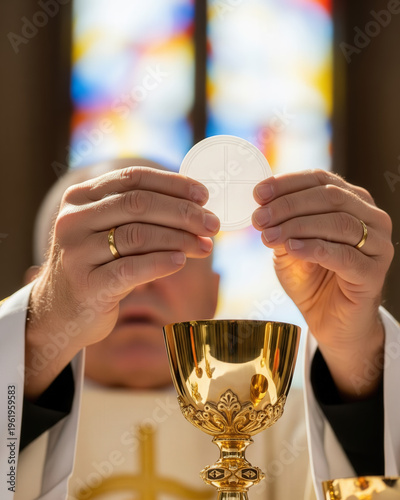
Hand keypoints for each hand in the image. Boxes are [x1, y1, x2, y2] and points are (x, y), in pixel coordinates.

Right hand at [26, 166, 219, 397]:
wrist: (59, 311)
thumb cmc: (96, 266)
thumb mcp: (108, 231)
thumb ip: (139, 214)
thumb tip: (195, 205)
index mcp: (80, 198)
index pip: (132, 178)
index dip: (173, 184)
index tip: (204, 195)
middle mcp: (73, 220)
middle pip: (138, 204)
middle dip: (183, 212)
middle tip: (213, 224)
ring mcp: (77, 253)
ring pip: (138, 235)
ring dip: (179, 239)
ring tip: (205, 246)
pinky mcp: (87, 285)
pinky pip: (131, 269)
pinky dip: (161, 263)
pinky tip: (182, 261)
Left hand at [252, 169, 393, 398]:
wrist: (330, 321)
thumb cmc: (312, 279)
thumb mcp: (290, 246)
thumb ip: (282, 226)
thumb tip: (263, 207)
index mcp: (353, 202)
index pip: (321, 179)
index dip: (288, 183)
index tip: (258, 193)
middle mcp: (371, 218)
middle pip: (330, 197)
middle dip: (288, 205)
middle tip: (259, 218)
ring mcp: (377, 245)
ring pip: (338, 223)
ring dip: (297, 226)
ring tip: (268, 235)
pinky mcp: (374, 273)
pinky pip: (343, 255)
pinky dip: (314, 248)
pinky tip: (291, 249)